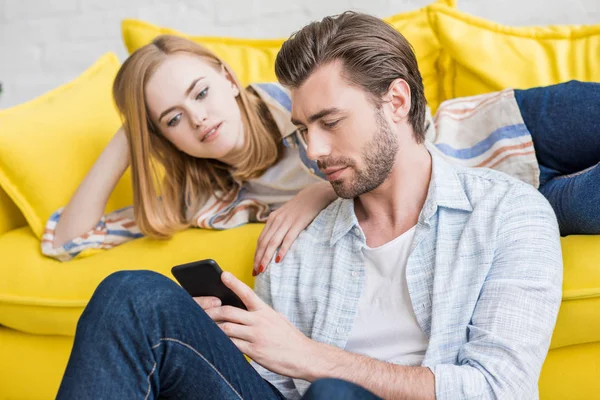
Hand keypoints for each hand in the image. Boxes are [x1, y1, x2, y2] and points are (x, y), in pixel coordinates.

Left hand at [199, 272, 317, 377]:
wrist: (303, 356)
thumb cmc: (289, 338)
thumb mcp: (277, 319)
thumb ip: (261, 313)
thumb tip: (245, 310)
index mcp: (265, 311)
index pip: (247, 293)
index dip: (234, 283)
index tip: (223, 274)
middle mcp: (260, 321)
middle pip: (229, 312)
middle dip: (212, 311)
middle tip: (202, 312)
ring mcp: (256, 336)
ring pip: (226, 329)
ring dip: (213, 328)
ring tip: (202, 328)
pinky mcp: (254, 352)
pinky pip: (232, 345)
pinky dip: (221, 343)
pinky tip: (214, 343)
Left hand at [253, 182, 335, 274]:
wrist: (314, 194)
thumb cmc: (301, 208)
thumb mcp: (286, 216)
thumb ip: (279, 227)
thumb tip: (274, 243)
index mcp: (272, 219)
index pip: (261, 240)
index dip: (256, 254)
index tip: (254, 267)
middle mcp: (276, 220)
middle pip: (264, 243)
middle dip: (258, 258)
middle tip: (255, 273)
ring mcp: (286, 222)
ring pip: (272, 242)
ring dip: (266, 257)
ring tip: (262, 269)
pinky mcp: (297, 223)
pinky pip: (288, 238)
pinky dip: (282, 249)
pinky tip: (278, 260)